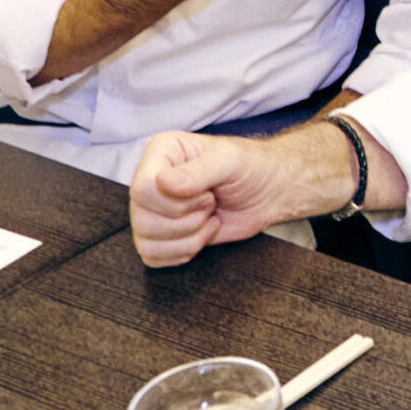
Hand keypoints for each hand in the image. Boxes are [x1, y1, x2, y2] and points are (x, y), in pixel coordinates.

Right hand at [129, 131, 299, 265]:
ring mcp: (153, 209)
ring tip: (208, 216)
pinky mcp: (161, 235)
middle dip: (187, 220)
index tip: (206, 192)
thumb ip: (198, 171)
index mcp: (161, 152)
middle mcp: (151, 180)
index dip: (176, 201)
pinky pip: (153, 256)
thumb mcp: (230, 160)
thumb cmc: (252, 168)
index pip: (142, 188)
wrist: (268, 192)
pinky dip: (184, 252)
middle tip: (210, 203)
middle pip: (142, 219)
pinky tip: (203, 233)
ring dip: (189, 237)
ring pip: (146, 241)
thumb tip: (163, 183)